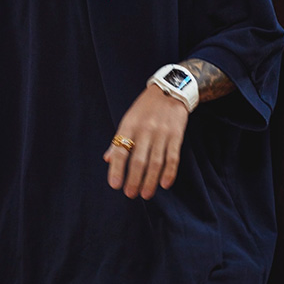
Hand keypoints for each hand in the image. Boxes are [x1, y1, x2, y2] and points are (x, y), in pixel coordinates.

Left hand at [103, 84, 188, 199]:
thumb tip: (107, 158)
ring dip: (150, 181)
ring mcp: (161, 132)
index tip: (115, 185)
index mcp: (129, 125)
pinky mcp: (176, 135)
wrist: (170, 90)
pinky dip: (169, 172)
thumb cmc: (145, 108)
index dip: (116, 169)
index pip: (120, 150)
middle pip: (138, 160)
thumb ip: (118, 139)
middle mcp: (145, 129)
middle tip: (130, 194)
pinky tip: (164, 184)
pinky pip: (173, 157)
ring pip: (155, 162)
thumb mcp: (128, 119)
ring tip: (145, 194)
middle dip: (134, 180)